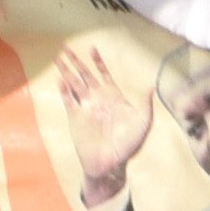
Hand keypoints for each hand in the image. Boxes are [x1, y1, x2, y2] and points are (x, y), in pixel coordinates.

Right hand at [54, 49, 154, 208]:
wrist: (111, 163)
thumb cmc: (129, 144)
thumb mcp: (143, 122)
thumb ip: (145, 103)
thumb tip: (151, 85)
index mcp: (112, 96)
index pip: (103, 74)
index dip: (98, 61)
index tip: (92, 48)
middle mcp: (97, 99)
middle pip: (84, 75)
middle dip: (76, 62)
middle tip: (66, 47)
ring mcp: (85, 107)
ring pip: (74, 84)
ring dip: (66, 71)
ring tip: (58, 58)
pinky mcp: (75, 118)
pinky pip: (68, 101)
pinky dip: (64, 90)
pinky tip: (60, 80)